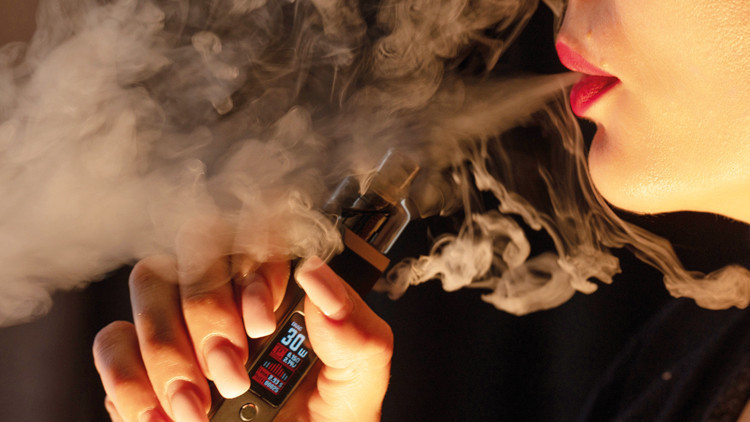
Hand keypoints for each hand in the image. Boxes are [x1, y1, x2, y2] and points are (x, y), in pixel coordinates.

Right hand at [93, 255, 392, 421]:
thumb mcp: (356, 388)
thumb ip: (356, 334)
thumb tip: (316, 273)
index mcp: (284, 292)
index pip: (260, 235)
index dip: (254, 269)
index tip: (262, 324)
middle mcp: (231, 296)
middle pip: (197, 250)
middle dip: (208, 312)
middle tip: (230, 375)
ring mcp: (181, 324)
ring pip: (150, 284)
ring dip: (167, 348)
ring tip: (197, 410)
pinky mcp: (140, 362)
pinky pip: (113, 342)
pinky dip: (130, 380)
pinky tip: (163, 418)